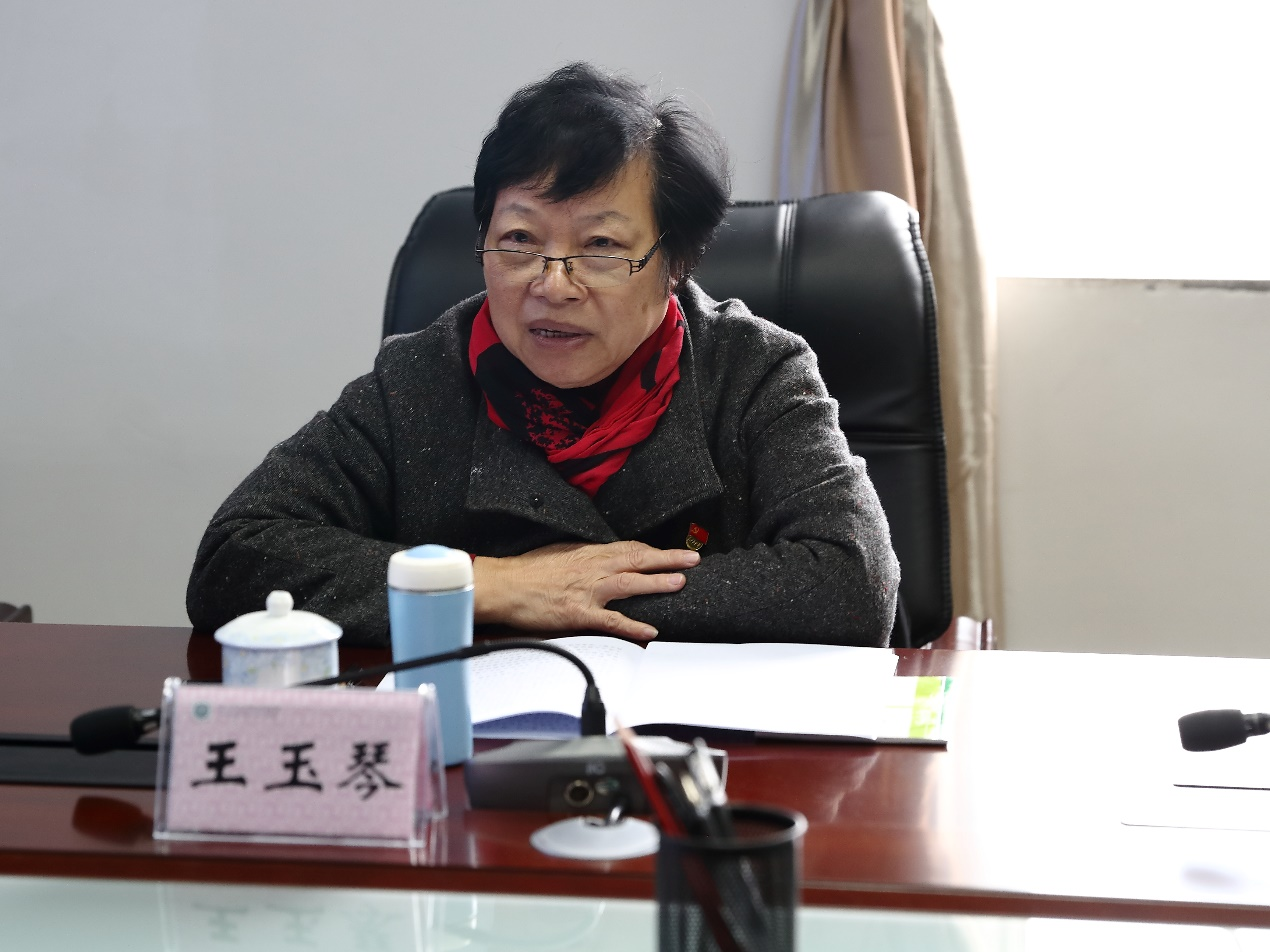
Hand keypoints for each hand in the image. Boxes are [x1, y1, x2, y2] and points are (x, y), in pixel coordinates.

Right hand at [472, 541, 699, 639]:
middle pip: (637, 559)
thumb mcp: (560, 553)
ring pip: (631, 583)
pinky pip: (612, 620)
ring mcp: (588, 590)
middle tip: (692, 559)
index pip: (628, 548)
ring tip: (680, 583)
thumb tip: (600, 559)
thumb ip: (584, 558)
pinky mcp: (580, 613)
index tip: (671, 551)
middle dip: (667, 558)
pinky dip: (633, 625)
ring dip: (658, 582)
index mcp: (588, 554)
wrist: (504, 585)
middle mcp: (593, 568)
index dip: (653, 550)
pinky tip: (650, 631)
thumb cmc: (526, 572)